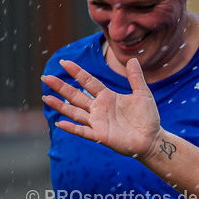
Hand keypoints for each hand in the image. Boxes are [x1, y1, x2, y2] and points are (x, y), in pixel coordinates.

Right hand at [41, 58, 162, 159]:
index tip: (64, 62)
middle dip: (61, 87)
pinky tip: (60, 122)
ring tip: (46, 97)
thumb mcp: (143, 95)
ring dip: (60, 106)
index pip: (88, 82)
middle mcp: (99, 108)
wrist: (152, 139)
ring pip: (75, 112)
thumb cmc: (147, 117)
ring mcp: (98, 122)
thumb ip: (136, 78)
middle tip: (46, 77)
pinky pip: (83, 131)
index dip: (76, 72)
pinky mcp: (100, 135)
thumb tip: (132, 59)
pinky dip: (72, 128)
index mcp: (107, 97)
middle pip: (76, 95)